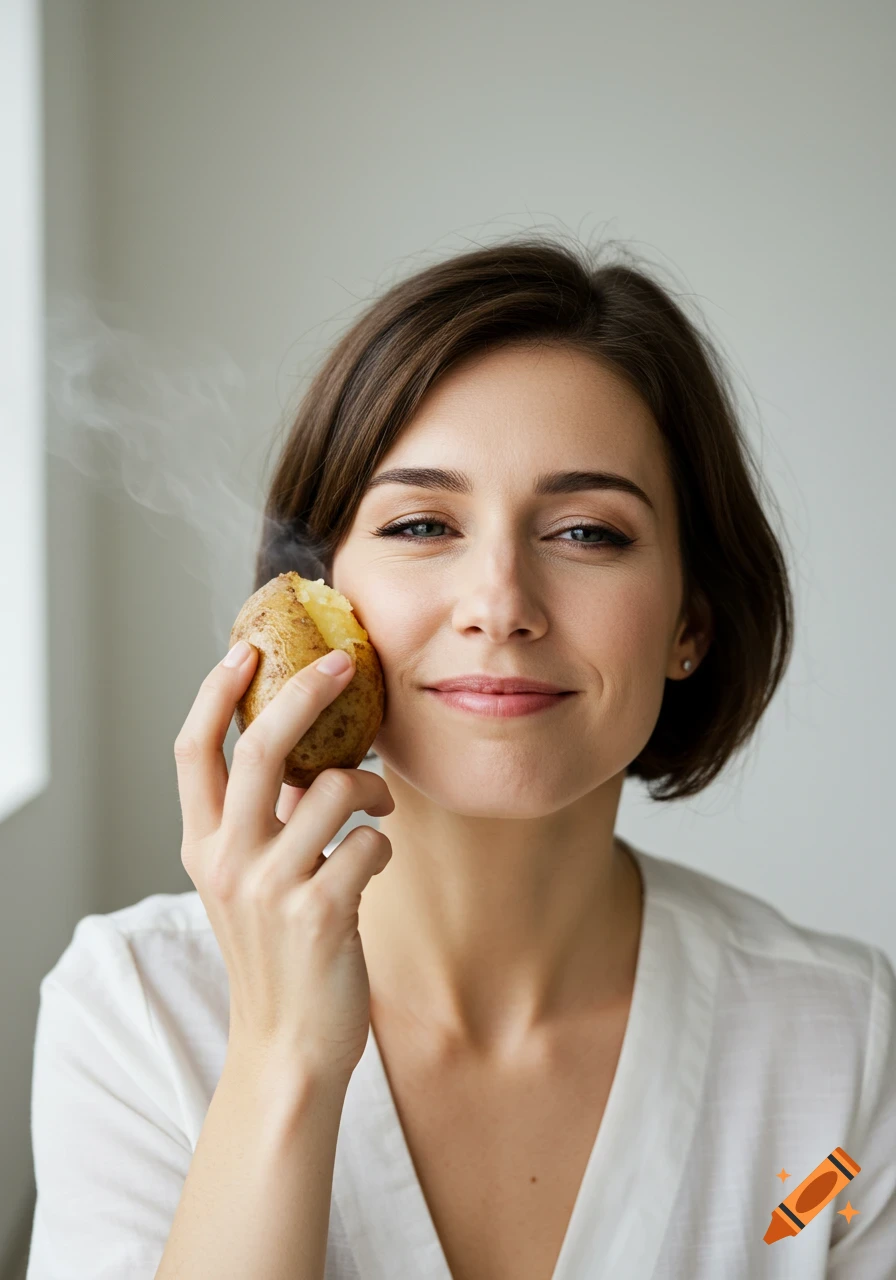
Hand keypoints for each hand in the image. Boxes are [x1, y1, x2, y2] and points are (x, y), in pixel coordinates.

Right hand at [174, 641, 393, 1081]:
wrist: (287, 1044)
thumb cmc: (276, 951)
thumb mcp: (247, 881)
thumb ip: (264, 820)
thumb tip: (311, 755)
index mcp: (203, 844)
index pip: (193, 750)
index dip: (216, 692)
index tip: (246, 648)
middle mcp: (229, 859)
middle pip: (264, 747)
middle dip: (306, 692)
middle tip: (343, 663)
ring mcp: (271, 887)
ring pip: (336, 788)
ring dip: (372, 787)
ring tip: (379, 807)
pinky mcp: (320, 913)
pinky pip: (369, 843)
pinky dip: (383, 844)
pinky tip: (375, 864)